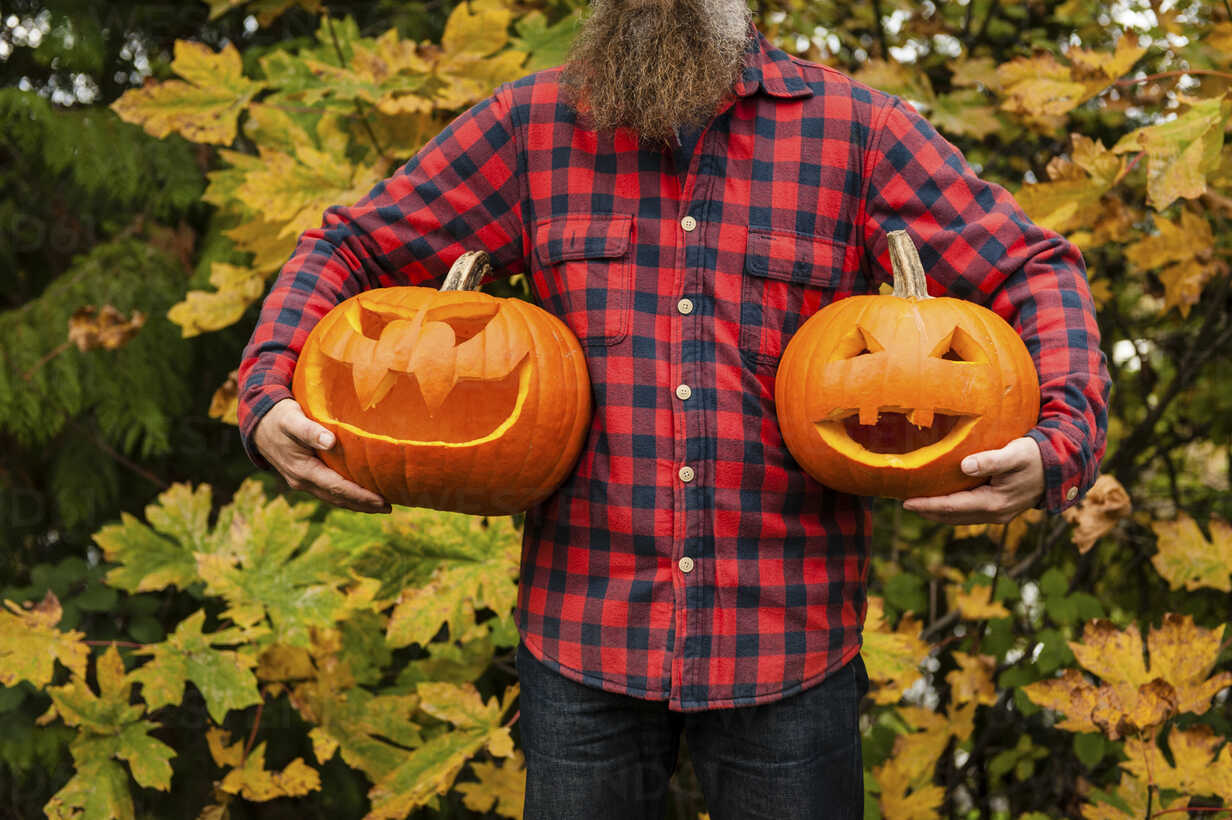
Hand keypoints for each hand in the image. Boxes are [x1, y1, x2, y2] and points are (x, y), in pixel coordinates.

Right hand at [252, 398, 390, 513]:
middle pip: (338, 499)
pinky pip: (329, 490)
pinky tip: (360, 493)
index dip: (361, 496)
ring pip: (333, 498)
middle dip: (363, 505)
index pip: (338, 488)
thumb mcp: (291, 419)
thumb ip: (309, 430)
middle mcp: (302, 481)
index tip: (382, 501)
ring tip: (380, 506)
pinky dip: (346, 495)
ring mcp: (302, 481)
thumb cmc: (278, 418)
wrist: (257, 423)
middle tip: (389, 508)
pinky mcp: (305, 477)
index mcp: (303, 471)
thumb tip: (330, 441)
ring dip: (356, 503)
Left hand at [902, 437, 1043, 524]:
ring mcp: (998, 514)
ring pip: (959, 517)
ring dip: (937, 512)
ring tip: (916, 504)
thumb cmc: (1035, 456)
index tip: (905, 501)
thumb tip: (965, 466)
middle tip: (902, 502)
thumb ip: (990, 461)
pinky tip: (941, 501)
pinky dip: (951, 509)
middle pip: (951, 516)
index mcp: (993, 504)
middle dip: (926, 511)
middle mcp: (994, 514)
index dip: (926, 505)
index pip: (951, 507)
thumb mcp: (1014, 454)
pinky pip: (968, 512)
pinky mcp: (1000, 509)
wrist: (1060, 467)